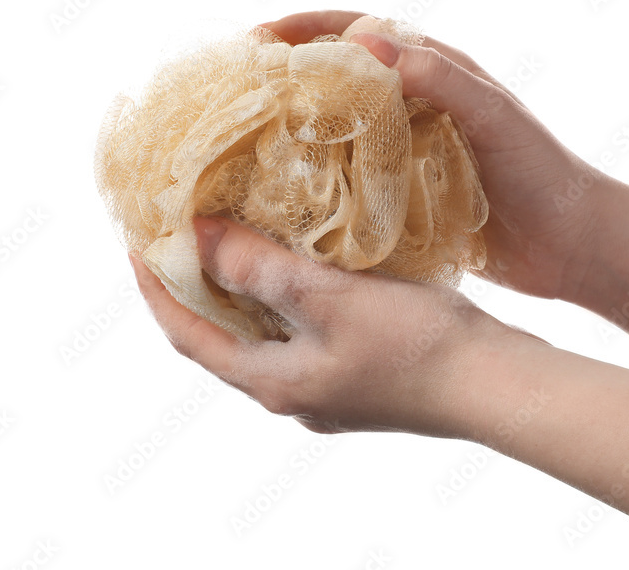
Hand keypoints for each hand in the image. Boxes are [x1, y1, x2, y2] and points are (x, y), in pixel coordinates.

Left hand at [130, 215, 519, 436]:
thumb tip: (194, 238)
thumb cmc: (415, 345)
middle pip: (222, 336)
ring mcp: (327, 387)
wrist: (493, 384)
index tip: (135, 244)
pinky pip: (301, 330)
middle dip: (195, 287)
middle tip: (180, 235)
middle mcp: (292, 392)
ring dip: (241, 290)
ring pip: (264, 333)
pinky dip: (284, 295)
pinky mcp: (358, 374)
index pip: (188, 335)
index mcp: (273, 381)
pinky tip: (302, 263)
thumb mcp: (328, 299)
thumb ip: (259, 269)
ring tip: (233, 239)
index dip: (156, 290)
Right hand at [261, 10, 605, 300]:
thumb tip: (367, 40)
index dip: (305, 28)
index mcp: (434, 71)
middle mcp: (413, 104)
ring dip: (294, 132)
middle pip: (336, 77)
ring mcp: (407, 150)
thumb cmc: (541, 172)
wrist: (571, 244)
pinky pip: (350, 179)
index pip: (357, 31)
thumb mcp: (493, 117)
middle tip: (236, 94)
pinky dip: (317, 182)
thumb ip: (439, 77)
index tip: (256, 38)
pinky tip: (285, 198)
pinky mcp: (405, 194)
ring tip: (246, 145)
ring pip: (337, 129)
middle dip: (286, 78)